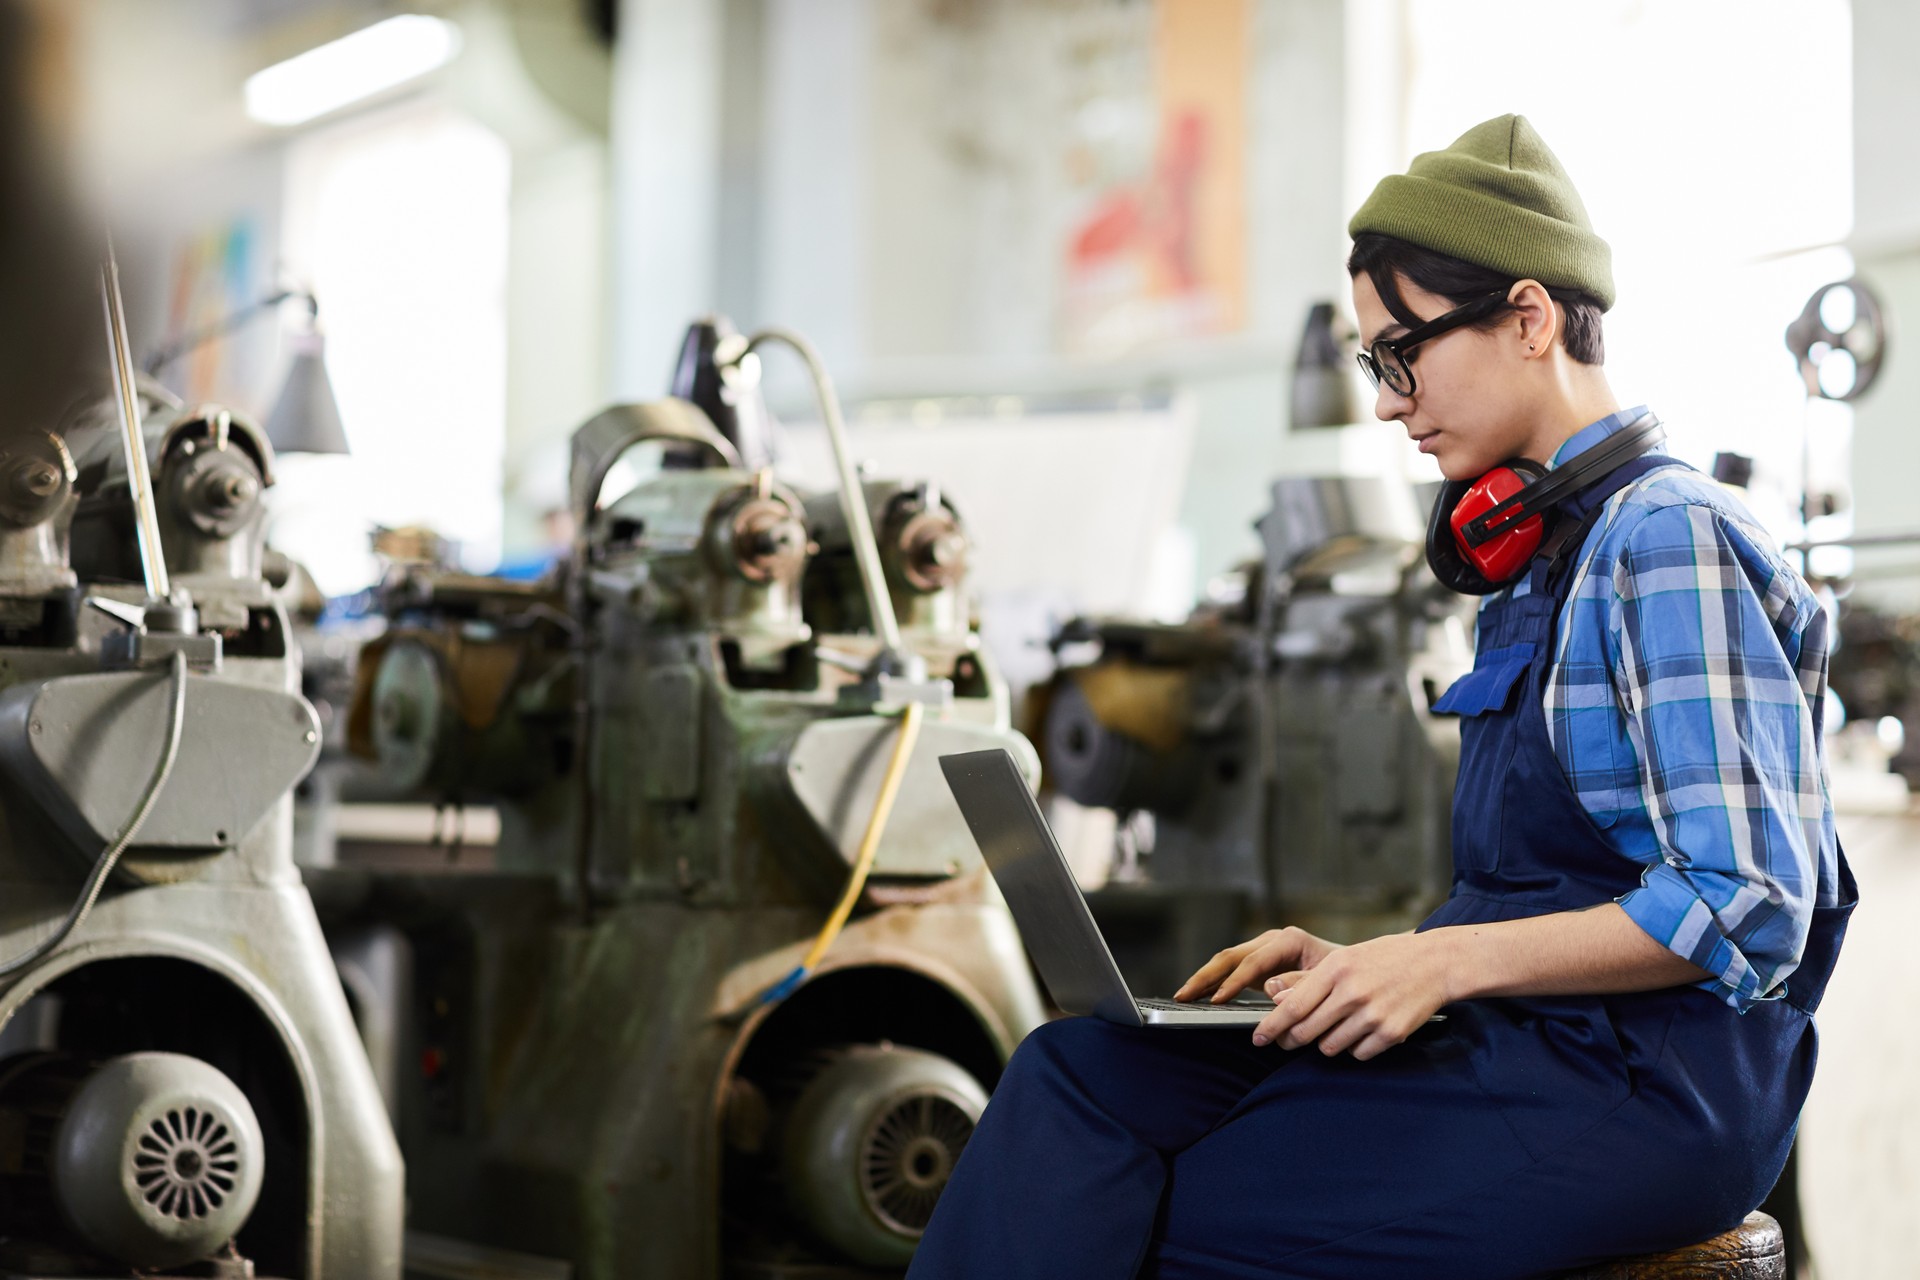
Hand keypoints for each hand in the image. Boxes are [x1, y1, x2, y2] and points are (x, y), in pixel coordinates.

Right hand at [1174, 926, 1342, 1004]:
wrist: (1356, 974)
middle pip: (1230, 956)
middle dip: (1205, 977)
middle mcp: (1272, 941)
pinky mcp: (1260, 965)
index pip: (1252, 961)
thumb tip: (1269, 989)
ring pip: (1225, 962)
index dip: (1233, 982)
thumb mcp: (1330, 981)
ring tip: (1182, 997)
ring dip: (1203, 979)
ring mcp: (1264, 951)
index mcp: (1288, 940)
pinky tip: (1198, 997)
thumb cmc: (1346, 979)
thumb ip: (1301, 984)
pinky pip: (1230, 972)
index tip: (1217, 1000)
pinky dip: (1213, 983)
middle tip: (1183, 996)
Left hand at [1252, 931, 1451, 1060]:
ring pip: (1330, 1047)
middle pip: (1306, 1032)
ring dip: (1327, 1043)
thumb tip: (1276, 1000)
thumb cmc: (1384, 959)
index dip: (1270, 1027)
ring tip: (1339, 1025)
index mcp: (1336, 969)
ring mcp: (1373, 1014)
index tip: (1258, 1039)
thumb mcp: (1344, 960)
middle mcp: (1352, 992)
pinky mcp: (1391, 1033)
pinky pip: (1358, 1054)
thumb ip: (1310, 981)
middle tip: (1288, 1041)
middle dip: (1292, 1041)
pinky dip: (1355, 1047)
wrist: (1435, 963)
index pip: (1292, 1007)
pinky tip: (1364, 1029)